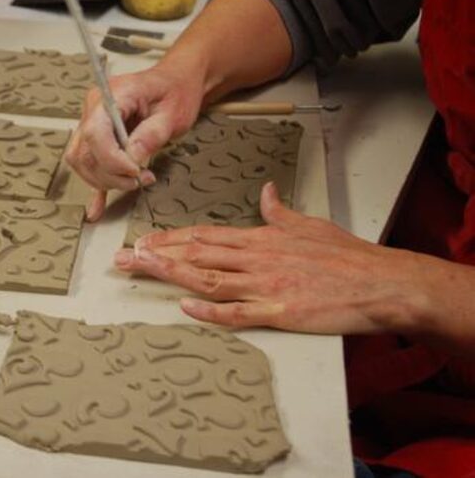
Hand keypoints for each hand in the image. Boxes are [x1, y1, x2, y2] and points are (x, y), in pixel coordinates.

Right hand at [65, 65, 202, 220]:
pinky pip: (90, 165)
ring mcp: (93, 123)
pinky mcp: (99, 138)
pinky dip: (95, 186)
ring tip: (135, 180)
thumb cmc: (175, 90)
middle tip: (140, 179)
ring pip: (82, 162)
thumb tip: (133, 158)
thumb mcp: (172, 113)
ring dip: (106, 179)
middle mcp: (95, 109)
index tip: (134, 171)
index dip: (111, 159)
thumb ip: (151, 135)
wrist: (176, 82)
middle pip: (85, 152)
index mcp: (111, 96)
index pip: (95, 133)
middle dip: (111, 174)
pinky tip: (96, 208)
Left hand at [114, 182, 474, 345]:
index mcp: (261, 238)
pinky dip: (210, 310)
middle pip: (197, 253)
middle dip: (157, 254)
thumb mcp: (308, 224)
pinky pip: (239, 311)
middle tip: (124, 257)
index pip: (206, 235)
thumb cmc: (346, 256)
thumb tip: (264, 193)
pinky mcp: (280, 311)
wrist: (381, 282)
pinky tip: (185, 306)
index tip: (145, 240)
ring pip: (208, 278)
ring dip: (172, 273)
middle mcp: (256, 258)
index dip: (172, 238)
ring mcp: (266, 285)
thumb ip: (279, 211)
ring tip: (141, 270)